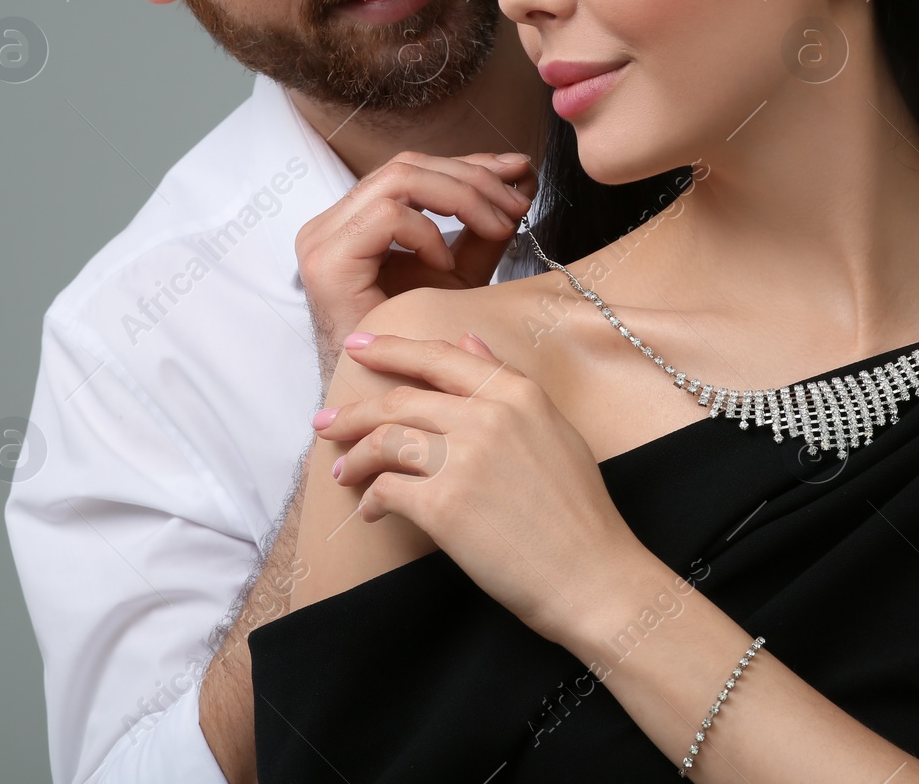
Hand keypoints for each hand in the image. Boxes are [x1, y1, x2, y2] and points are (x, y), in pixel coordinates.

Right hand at [295, 152, 538, 389]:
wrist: (381, 398)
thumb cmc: (415, 341)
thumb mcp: (461, 272)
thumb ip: (484, 228)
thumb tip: (522, 178)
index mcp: (356, 218)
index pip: (416, 167)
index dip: (471, 164)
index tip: (520, 171)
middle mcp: (333, 222)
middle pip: (409, 165)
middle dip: (474, 178)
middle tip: (519, 203)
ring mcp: (324, 239)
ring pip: (400, 179)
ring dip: (463, 197)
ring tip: (499, 226)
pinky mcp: (327, 262)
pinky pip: (388, 217)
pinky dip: (428, 233)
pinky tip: (446, 264)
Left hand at [313, 331, 650, 646]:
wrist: (593, 576)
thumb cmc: (579, 512)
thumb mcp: (554, 430)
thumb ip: (508, 382)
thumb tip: (469, 343)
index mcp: (519, 393)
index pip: (440, 357)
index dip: (392, 349)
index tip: (358, 347)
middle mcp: (489, 416)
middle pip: (402, 399)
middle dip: (354, 411)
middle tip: (325, 422)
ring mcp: (465, 458)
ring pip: (387, 439)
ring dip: (356, 457)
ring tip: (343, 472)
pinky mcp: (445, 506)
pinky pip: (388, 490)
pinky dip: (372, 500)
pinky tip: (372, 511)